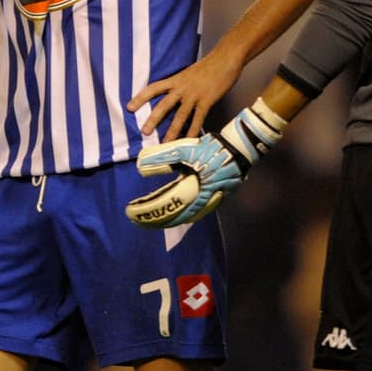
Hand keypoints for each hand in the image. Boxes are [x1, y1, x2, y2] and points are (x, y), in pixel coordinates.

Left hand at [125, 99, 285, 227]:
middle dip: (155, 220)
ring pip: (187, 218)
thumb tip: (140, 167)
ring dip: (168, 220)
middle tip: (138, 221)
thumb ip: (162, 158)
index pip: (166, 206)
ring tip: (153, 220)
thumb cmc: (211, 149)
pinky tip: (175, 214)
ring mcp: (213, 201)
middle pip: (175, 217)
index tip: (132, 212)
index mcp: (196, 190)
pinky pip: (197, 212)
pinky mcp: (217, 199)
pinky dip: (183, 216)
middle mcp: (205, 201)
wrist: (239, 149)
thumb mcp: (184, 150)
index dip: (147, 210)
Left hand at [127, 49, 241, 140]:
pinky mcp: (207, 101)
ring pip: (180, 115)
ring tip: (165, 143)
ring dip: (172, 130)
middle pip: (164, 105)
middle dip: (153, 119)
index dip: (140, 98)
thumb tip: (174, 95)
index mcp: (175, 79)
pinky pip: (198, 118)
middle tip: (144, 132)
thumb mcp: (188, 73)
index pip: (153, 88)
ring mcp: (194, 95)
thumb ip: (180, 84)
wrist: (225, 58)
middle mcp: (182, 88)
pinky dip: (193, 130)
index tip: (129, 107)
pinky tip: (189, 140)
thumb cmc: (208, 65)